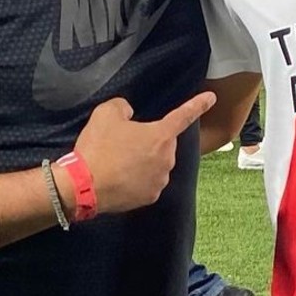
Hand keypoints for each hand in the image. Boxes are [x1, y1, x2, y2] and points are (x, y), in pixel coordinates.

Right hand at [73, 93, 215, 213]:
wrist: (84, 186)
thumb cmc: (98, 147)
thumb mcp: (106, 113)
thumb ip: (123, 107)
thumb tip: (128, 114)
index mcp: (161, 136)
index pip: (184, 115)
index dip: (198, 104)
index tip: (211, 97)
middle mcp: (167, 159)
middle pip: (163, 144)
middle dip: (149, 141)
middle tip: (123, 142)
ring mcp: (160, 180)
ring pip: (156, 164)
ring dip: (143, 161)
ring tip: (118, 162)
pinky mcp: (150, 197)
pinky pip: (148, 182)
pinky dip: (137, 179)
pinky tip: (119, 177)